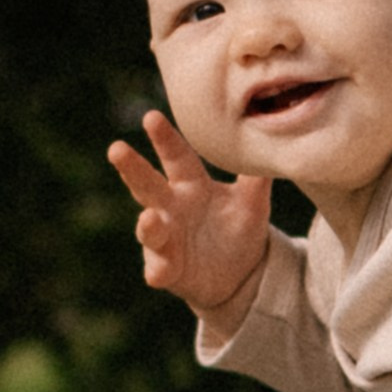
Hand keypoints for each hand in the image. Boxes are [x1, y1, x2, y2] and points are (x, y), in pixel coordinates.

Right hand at [107, 113, 273, 322]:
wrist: (241, 275)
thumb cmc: (239, 228)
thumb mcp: (253, 202)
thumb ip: (257, 176)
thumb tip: (275, 141)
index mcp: (191, 185)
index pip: (177, 157)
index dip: (165, 139)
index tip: (151, 117)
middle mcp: (171, 208)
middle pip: (148, 185)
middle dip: (132, 168)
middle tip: (116, 149)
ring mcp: (165, 240)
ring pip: (149, 229)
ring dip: (147, 225)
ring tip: (149, 219)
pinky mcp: (167, 269)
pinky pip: (158, 270)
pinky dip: (157, 271)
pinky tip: (157, 274)